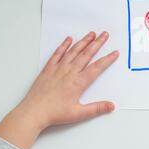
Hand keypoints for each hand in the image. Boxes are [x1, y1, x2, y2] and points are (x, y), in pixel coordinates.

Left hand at [0, 31, 118, 148]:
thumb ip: (97, 108)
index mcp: (78, 82)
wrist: (34, 112)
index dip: (107, 59)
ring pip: (73, 51)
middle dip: (97, 43)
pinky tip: (68, 39)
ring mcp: (58, 69)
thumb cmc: (55, 113)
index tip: (115, 52)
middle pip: (86, 54)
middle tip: (105, 34)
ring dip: (83, 41)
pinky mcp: (48, 69)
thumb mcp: (79, 114)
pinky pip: (57, 54)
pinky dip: (63, 46)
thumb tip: (111, 106)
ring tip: (91, 34)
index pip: (97, 68)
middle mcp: (69, 72)